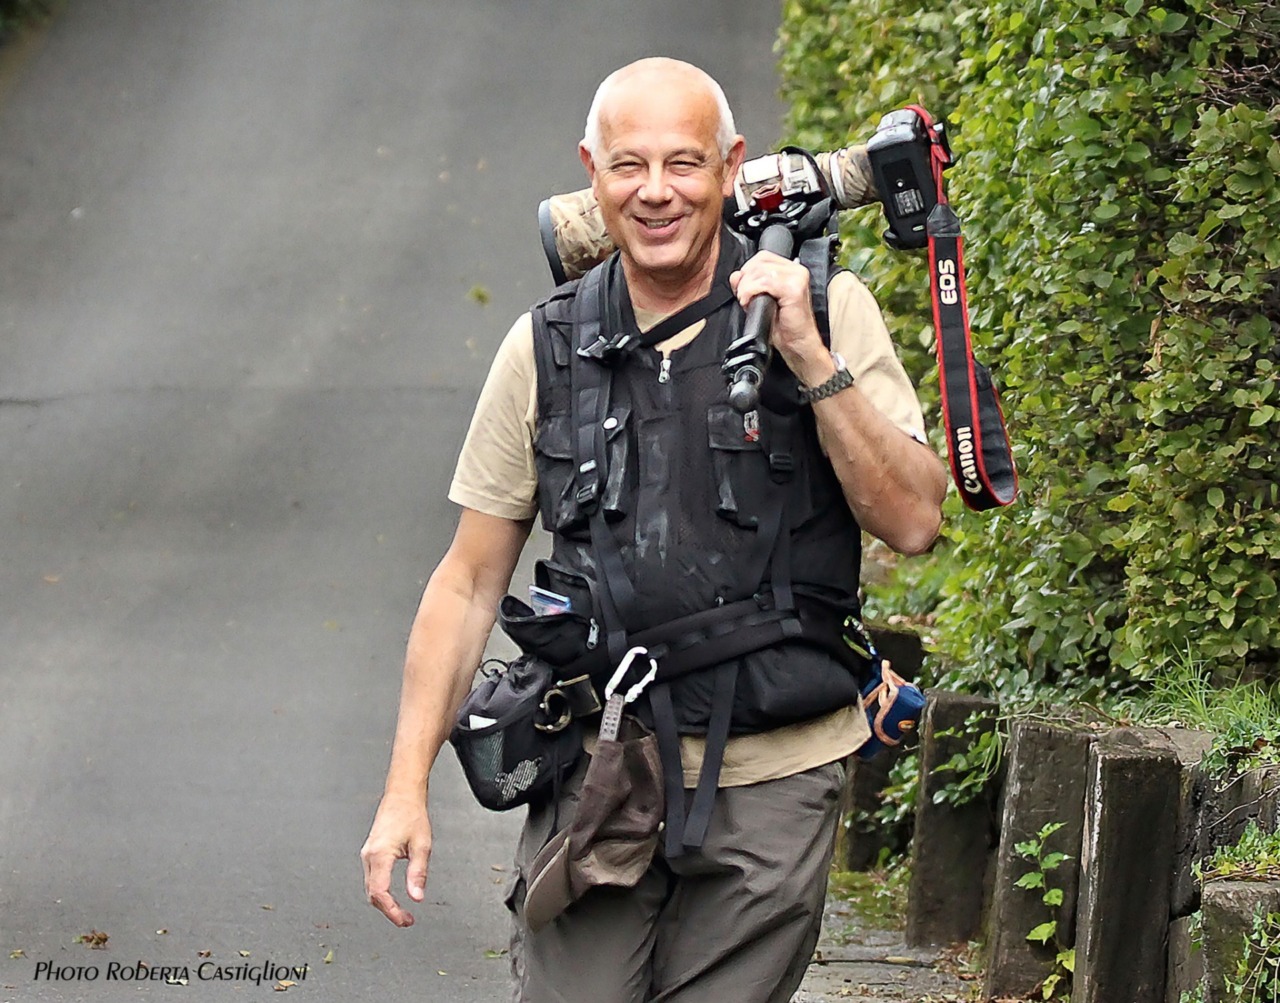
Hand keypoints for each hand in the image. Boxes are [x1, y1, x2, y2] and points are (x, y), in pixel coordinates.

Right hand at [360, 793, 431, 927]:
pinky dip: (381, 892)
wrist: (401, 795)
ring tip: (403, 912)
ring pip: (370, 888)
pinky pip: (371, 879)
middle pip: (372, 894)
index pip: (380, 893)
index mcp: (380, 855)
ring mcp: (367, 855)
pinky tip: (393, 897)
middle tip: (407, 920)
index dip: (392, 911)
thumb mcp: (422, 845)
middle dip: (389, 911)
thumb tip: (417, 898)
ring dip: (384, 903)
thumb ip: (418, 873)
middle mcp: (369, 856)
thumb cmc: (412, 815)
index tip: (405, 920)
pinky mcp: (370, 853)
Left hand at [729, 250, 829, 383]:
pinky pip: (765, 282)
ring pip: (759, 271)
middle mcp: (796, 270)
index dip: (747, 271)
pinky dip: (751, 291)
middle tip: (744, 298)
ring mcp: (797, 278)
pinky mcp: (794, 289)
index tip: (743, 289)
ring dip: (746, 287)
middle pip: (759, 261)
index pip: (761, 257)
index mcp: (790, 269)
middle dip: (745, 280)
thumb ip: (747, 285)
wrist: (797, 344)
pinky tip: (750, 303)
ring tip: (748, 302)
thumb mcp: (759, 300)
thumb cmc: (783, 326)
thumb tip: (736, 276)